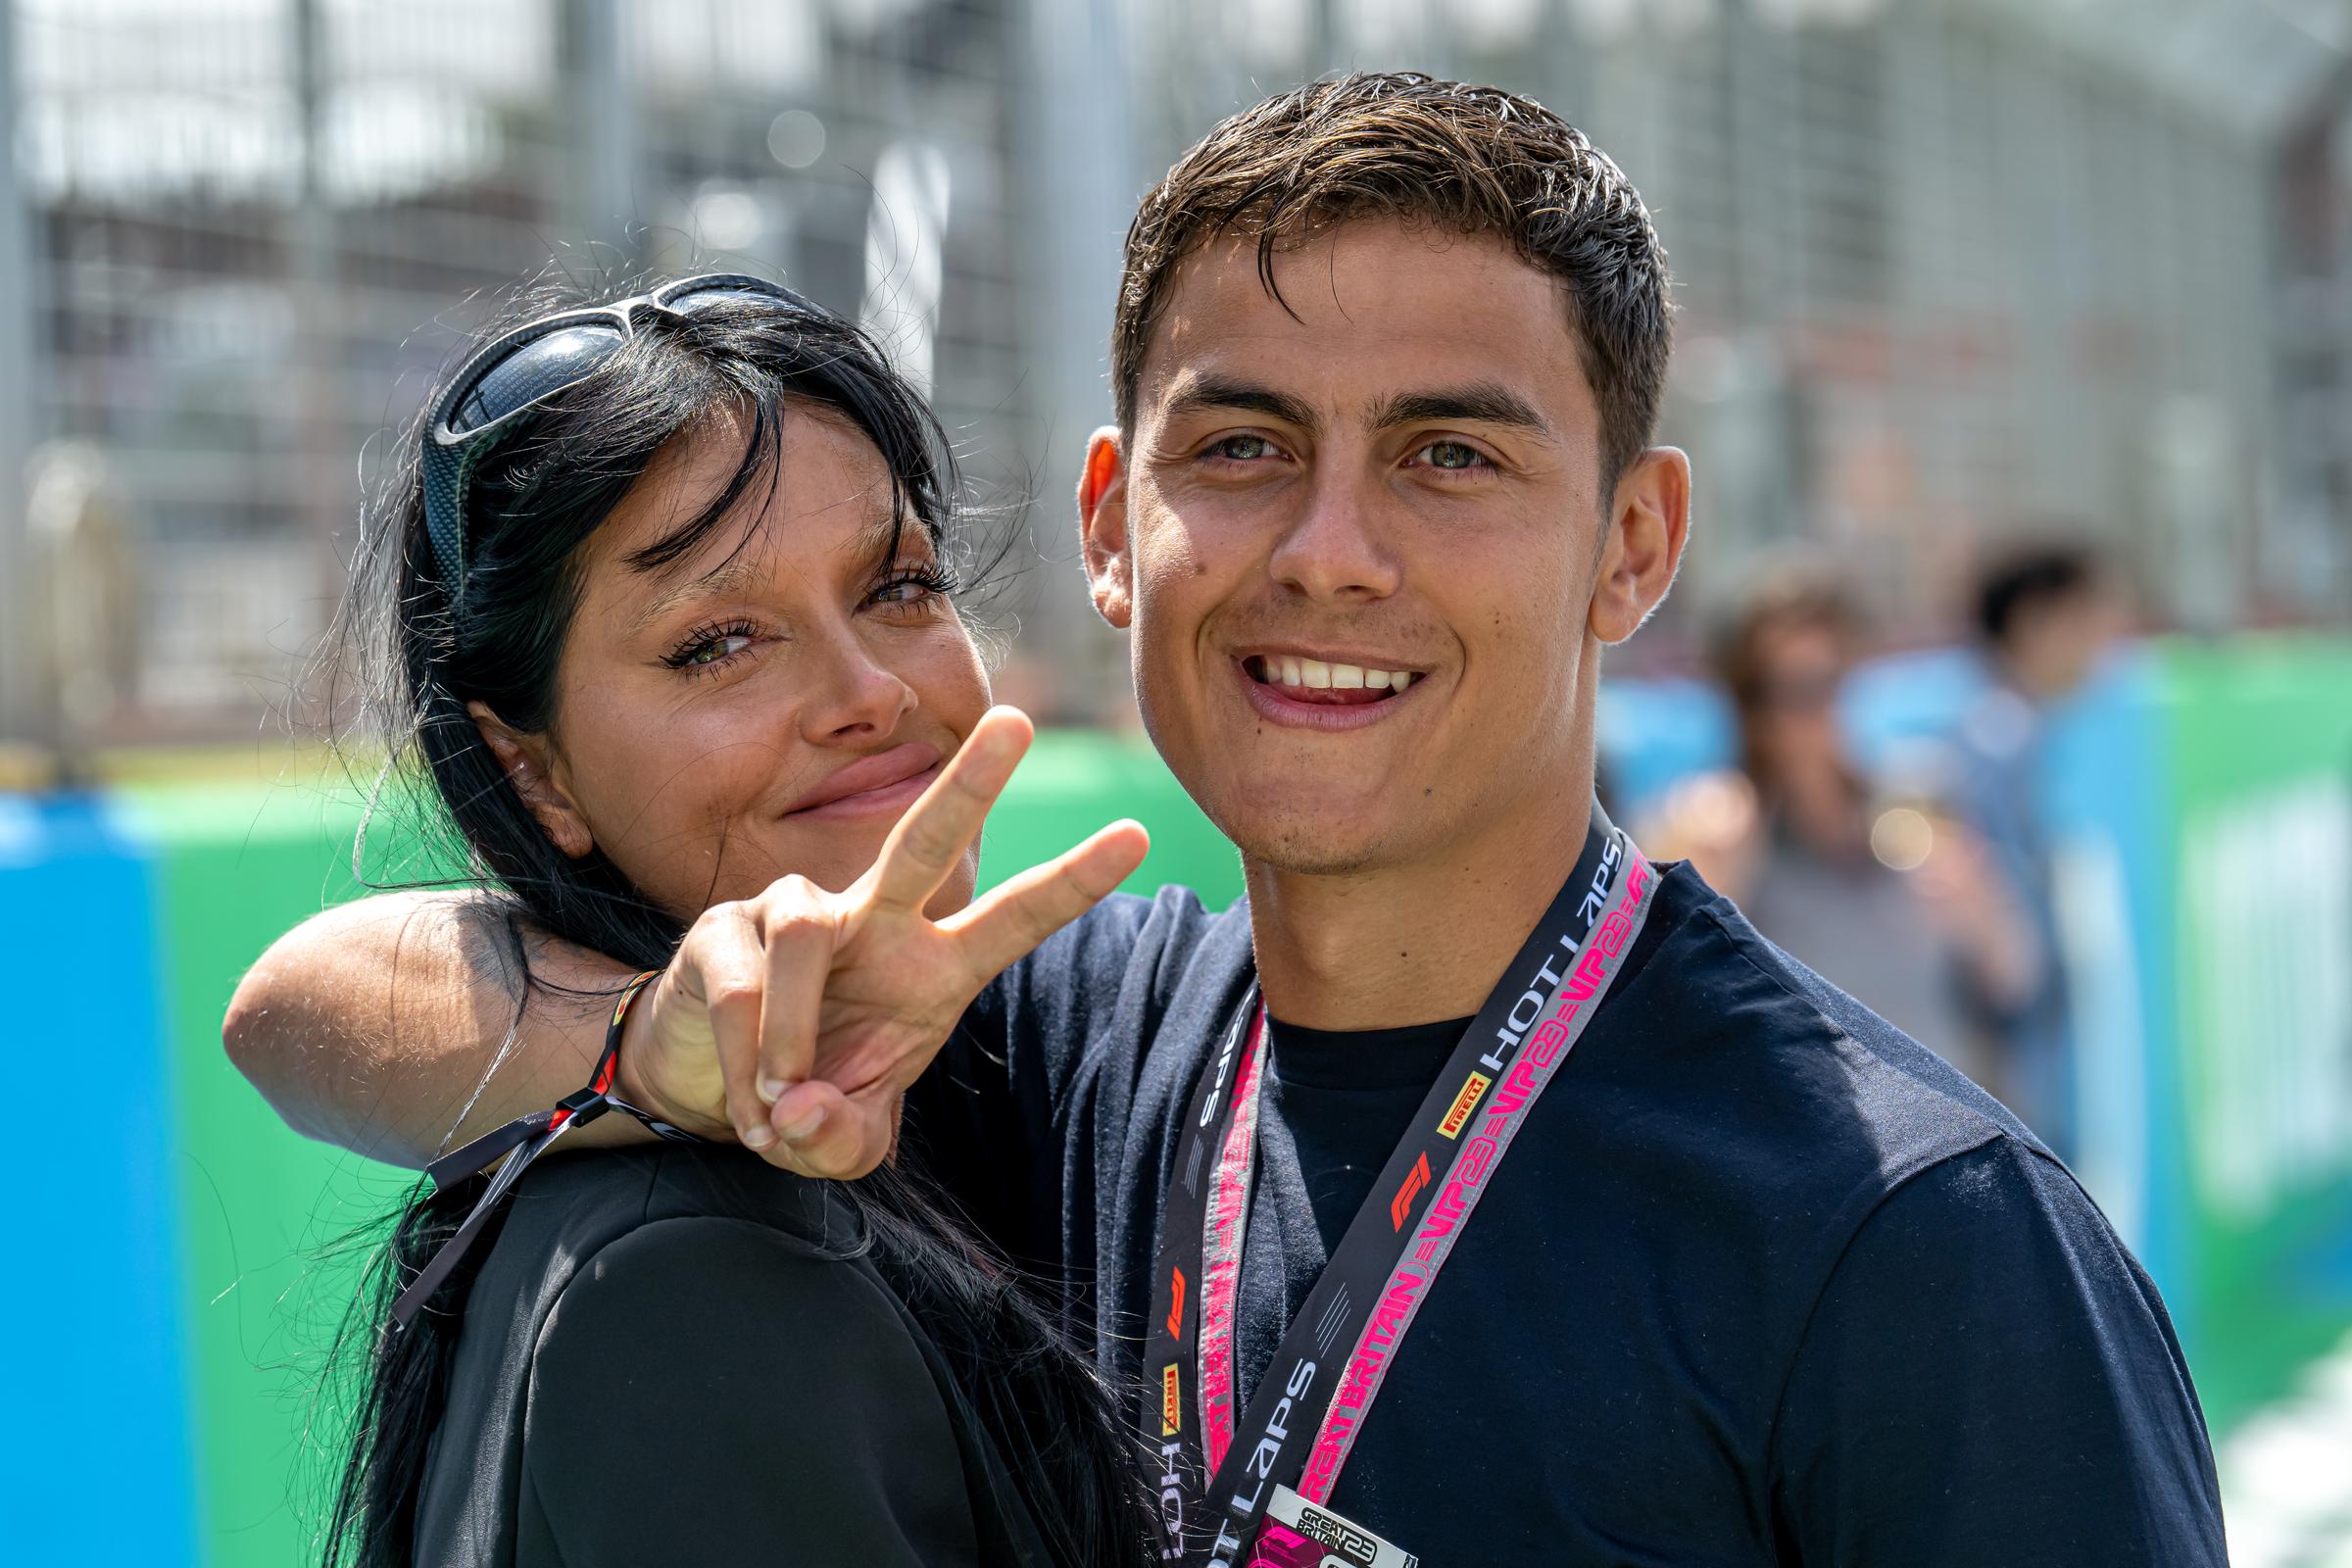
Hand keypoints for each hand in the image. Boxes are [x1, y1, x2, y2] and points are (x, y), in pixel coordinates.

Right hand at [613, 708, 1148, 1177]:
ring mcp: (796, 911)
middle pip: (926, 840)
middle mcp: (874, 922)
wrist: (708, 1092)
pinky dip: (744, 1053)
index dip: (1072, 880)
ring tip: (777, 1104)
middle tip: (1017, 720)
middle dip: (971, 781)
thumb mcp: (838, 1145)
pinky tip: (745, 1094)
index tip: (1138, 835)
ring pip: (806, 936)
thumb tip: (801, 1109)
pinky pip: (743, 984)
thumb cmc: (801, 1102)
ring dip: (791, 1035)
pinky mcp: (724, 926)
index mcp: (931, 967)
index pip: (1011, 915)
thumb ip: (839, 1141)